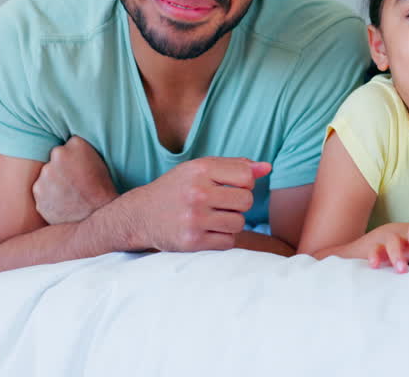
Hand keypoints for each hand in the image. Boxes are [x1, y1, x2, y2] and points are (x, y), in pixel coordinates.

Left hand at [33, 136, 117, 223]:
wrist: (98, 216)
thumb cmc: (102, 188)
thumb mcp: (99, 161)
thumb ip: (80, 151)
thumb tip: (69, 148)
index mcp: (75, 145)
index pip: (69, 145)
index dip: (76, 156)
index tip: (81, 166)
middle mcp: (57, 157)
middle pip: (56, 159)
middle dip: (62, 168)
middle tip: (76, 181)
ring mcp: (45, 177)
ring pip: (46, 176)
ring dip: (54, 182)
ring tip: (71, 194)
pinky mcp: (39, 195)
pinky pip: (42, 193)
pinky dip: (49, 197)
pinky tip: (64, 202)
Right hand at [118, 157, 271, 252]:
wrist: (141, 215)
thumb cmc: (178, 189)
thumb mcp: (200, 169)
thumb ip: (235, 166)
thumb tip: (267, 167)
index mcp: (200, 170)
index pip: (247, 177)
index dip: (245, 184)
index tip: (231, 187)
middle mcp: (196, 192)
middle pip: (246, 201)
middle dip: (239, 205)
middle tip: (221, 205)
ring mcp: (194, 218)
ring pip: (239, 223)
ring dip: (231, 223)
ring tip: (213, 218)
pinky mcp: (191, 241)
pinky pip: (228, 242)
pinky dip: (222, 238)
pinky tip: (207, 231)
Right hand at [365, 223, 408, 272]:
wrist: (376, 242)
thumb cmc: (408, 249)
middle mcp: (408, 234)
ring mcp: (390, 238)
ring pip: (394, 241)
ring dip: (398, 254)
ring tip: (402, 270)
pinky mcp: (374, 245)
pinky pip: (374, 248)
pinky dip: (375, 255)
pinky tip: (375, 266)